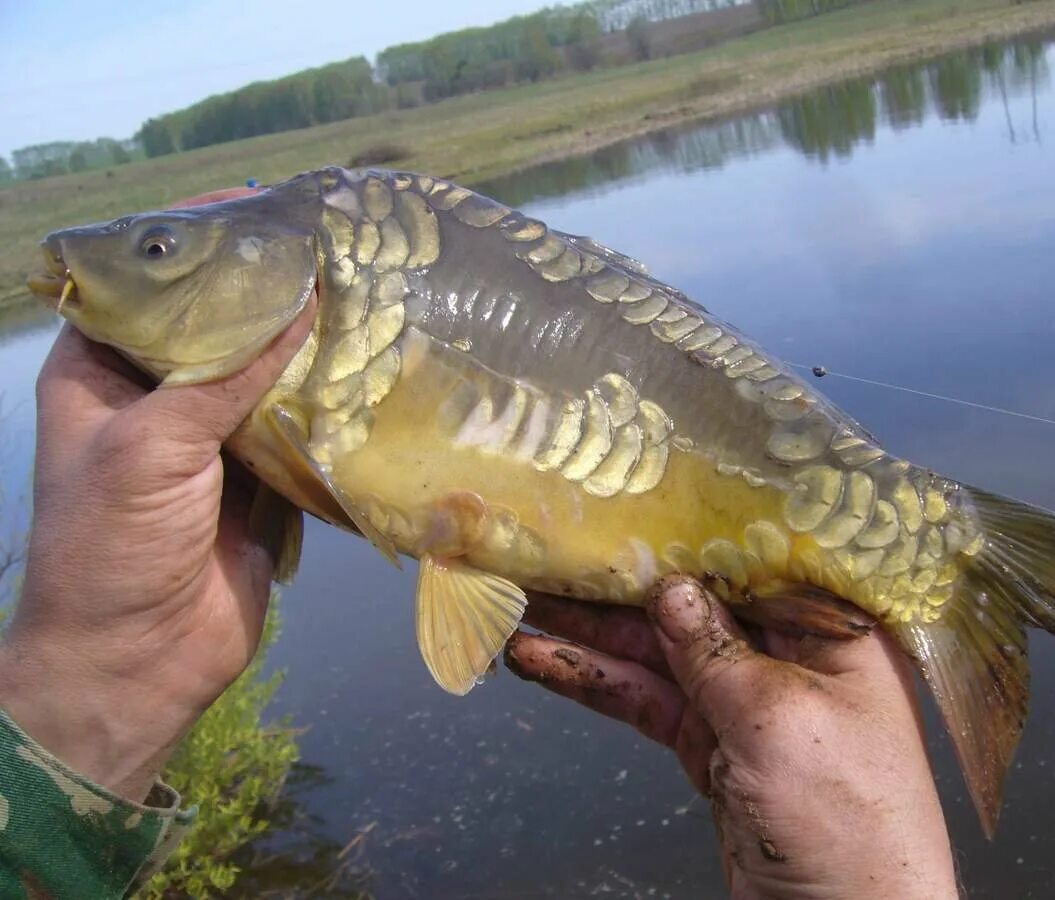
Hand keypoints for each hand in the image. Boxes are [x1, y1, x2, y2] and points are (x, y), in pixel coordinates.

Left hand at [0, 188, 314, 802]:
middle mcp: (155, 398)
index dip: (191, 244)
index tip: (257, 205)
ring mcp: (210, 441)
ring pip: (262, 377)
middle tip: (330, 247)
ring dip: (304, 349)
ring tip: (363, 298)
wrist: (134, 663)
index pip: (143, 285)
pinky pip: (296, 430)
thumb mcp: (153, 445)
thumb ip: (227, 374)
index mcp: (101, 375)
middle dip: (265, 292)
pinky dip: (327, 406)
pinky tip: (369, 372)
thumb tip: (300, 299)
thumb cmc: (111, 545)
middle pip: (214, 327)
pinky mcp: (258, 481)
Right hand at [504, 576, 957, 898]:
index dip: (688, 532)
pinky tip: (542, 660)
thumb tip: (668, 586)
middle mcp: (789, 653)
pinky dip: (596, 682)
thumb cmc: (844, 818)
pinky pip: (647, 700)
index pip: (754, 560)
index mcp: (831, 628)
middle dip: (622, 584)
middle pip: (694, 603)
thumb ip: (714, 649)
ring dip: (591, 632)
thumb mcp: (776, 717)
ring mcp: (745, 702)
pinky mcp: (710, 745)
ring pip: (658, 652)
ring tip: (522, 603)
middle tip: (550, 553)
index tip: (627, 503)